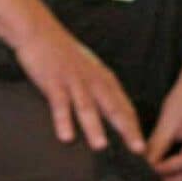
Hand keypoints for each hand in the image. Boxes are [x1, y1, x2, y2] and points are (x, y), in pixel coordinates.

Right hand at [14, 24, 143, 153]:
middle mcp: (93, 80)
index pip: (124, 105)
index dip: (134, 126)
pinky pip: (60, 103)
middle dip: (126, 129)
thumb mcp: (87, 69)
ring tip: (101, 147)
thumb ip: (97, 89)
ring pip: (87, 106)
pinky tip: (65, 137)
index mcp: (103, 78)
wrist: (39, 31)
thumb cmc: (63, 54)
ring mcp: (73, 80)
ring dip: (95, 127)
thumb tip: (108, 114)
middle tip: (137, 149)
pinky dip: (63, 120)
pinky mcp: (53, 81)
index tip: (142, 147)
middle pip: (113, 107)